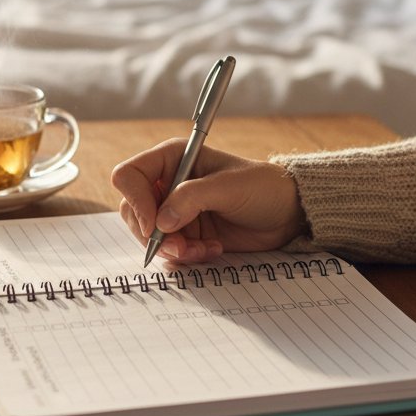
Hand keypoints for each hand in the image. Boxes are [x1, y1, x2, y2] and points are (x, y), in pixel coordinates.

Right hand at [111, 139, 306, 264]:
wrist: (285, 213)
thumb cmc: (261, 187)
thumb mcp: (228, 187)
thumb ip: (192, 199)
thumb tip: (160, 221)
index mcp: (172, 158)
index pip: (130, 175)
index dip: (136, 200)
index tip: (154, 224)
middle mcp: (168, 182)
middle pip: (132, 210)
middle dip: (153, 234)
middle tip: (182, 247)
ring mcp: (174, 210)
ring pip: (147, 235)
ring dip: (172, 249)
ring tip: (203, 249)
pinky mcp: (185, 233)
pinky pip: (167, 251)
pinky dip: (185, 257)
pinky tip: (211, 250)